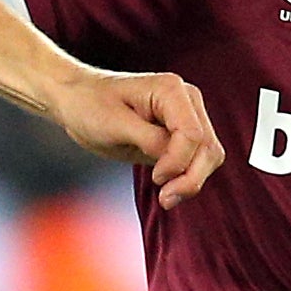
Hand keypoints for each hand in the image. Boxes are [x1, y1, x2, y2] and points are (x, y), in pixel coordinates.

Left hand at [44, 62, 222, 206]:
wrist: (80, 101)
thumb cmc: (91, 106)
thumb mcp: (114, 124)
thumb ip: (148, 139)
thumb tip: (173, 160)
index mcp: (171, 90)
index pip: (192, 134)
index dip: (178, 162)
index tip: (155, 178)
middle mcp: (187, 101)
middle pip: (208, 147)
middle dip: (191, 178)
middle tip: (165, 200)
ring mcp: (188, 118)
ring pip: (209, 157)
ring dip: (192, 181)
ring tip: (166, 198)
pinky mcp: (181, 136)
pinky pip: (198, 162)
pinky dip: (187, 179)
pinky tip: (167, 190)